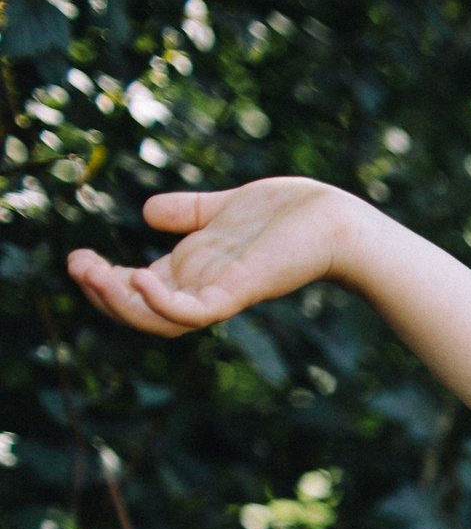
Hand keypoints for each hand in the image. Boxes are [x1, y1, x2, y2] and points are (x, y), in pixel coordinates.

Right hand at [67, 178, 364, 337]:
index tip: (79, 260)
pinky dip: (164, 304)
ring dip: (120, 302)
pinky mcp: (241, 292)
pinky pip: (195, 312)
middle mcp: (204, 288)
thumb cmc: (287, 214)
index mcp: (195, 271)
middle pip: (142, 311)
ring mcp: (221, 293)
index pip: (139, 290)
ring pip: (160, 320)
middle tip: (77, 267)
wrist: (334, 218)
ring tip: (93, 274)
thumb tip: (147, 213)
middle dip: (103, 294)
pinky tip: (143, 279)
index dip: (105, 281)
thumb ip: (189, 213)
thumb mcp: (223, 209)